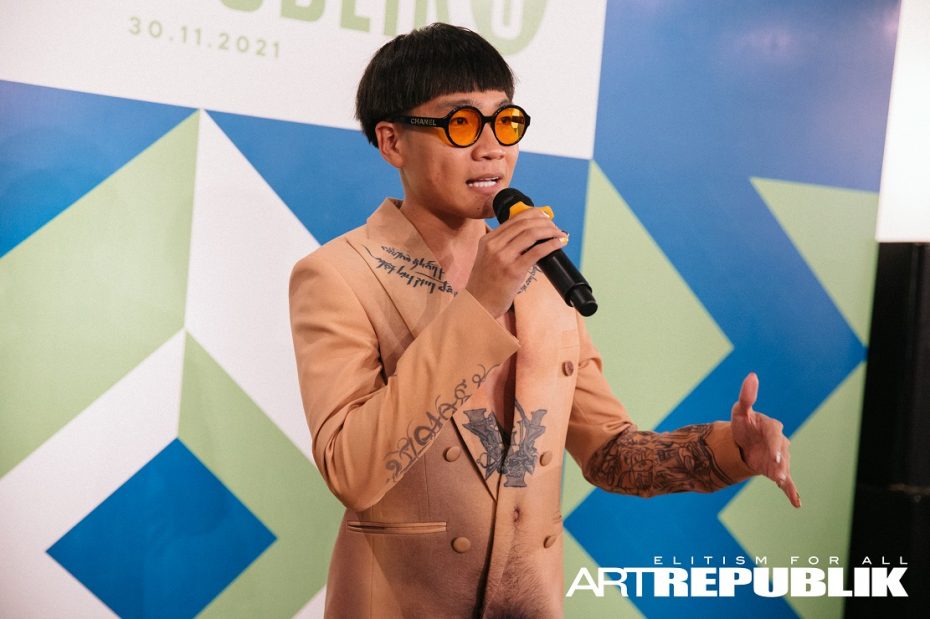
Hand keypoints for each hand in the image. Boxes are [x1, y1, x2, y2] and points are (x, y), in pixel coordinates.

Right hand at [465, 209, 565, 317]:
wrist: (479, 305)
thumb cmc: (486, 284)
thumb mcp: (488, 258)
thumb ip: (502, 245)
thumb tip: (529, 236)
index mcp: (487, 239)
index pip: (514, 218)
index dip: (533, 213)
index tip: (545, 216)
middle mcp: (494, 245)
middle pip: (524, 224)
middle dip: (545, 222)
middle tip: (555, 226)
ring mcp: (502, 257)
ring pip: (531, 234)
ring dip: (550, 231)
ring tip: (560, 234)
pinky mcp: (513, 270)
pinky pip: (537, 251)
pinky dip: (551, 244)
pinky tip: (559, 243)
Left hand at [731, 373, 800, 507]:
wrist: (743, 441)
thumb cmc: (743, 423)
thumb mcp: (741, 410)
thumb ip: (746, 396)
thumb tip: (752, 375)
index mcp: (771, 427)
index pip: (775, 435)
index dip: (775, 445)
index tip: (775, 456)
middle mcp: (779, 442)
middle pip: (781, 453)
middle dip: (779, 462)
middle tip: (777, 474)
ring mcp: (780, 457)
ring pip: (784, 467)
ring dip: (782, 476)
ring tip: (779, 483)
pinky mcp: (777, 470)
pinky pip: (787, 482)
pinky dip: (792, 492)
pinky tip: (797, 503)